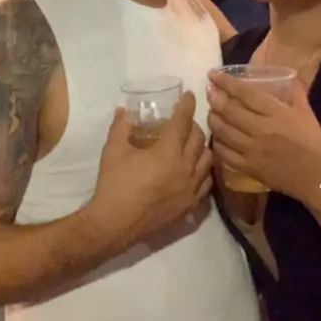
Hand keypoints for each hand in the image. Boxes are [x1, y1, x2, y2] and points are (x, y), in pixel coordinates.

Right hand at [87, 92, 211, 254]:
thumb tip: (124, 111)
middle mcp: (185, 168)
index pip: (182, 122)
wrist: (114, 224)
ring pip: (207, 161)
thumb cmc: (114, 184)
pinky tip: (196, 169)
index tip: (190, 95)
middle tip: (184, 122)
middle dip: (194, 125)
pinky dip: (204, 172)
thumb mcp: (113, 151)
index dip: (187, 106)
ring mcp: (190, 189)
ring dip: (202, 147)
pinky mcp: (189, 205)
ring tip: (193, 144)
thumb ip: (121, 127)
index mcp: (167, 152)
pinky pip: (206, 184)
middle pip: (199, 139)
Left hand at [208, 71, 320, 206]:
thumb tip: (288, 74)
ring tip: (210, 112)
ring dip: (212, 119)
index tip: (213, 74)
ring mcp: (252, 150)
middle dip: (214, 98)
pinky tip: (216, 137)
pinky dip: (217, 143)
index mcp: (276, 113)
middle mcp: (261, 130)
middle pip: (229, 111)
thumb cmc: (312, 142)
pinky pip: (225, 153)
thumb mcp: (306, 112)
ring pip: (223, 132)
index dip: (226, 83)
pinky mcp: (248, 167)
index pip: (246, 94)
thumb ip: (296, 92)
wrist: (316, 176)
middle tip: (208, 91)